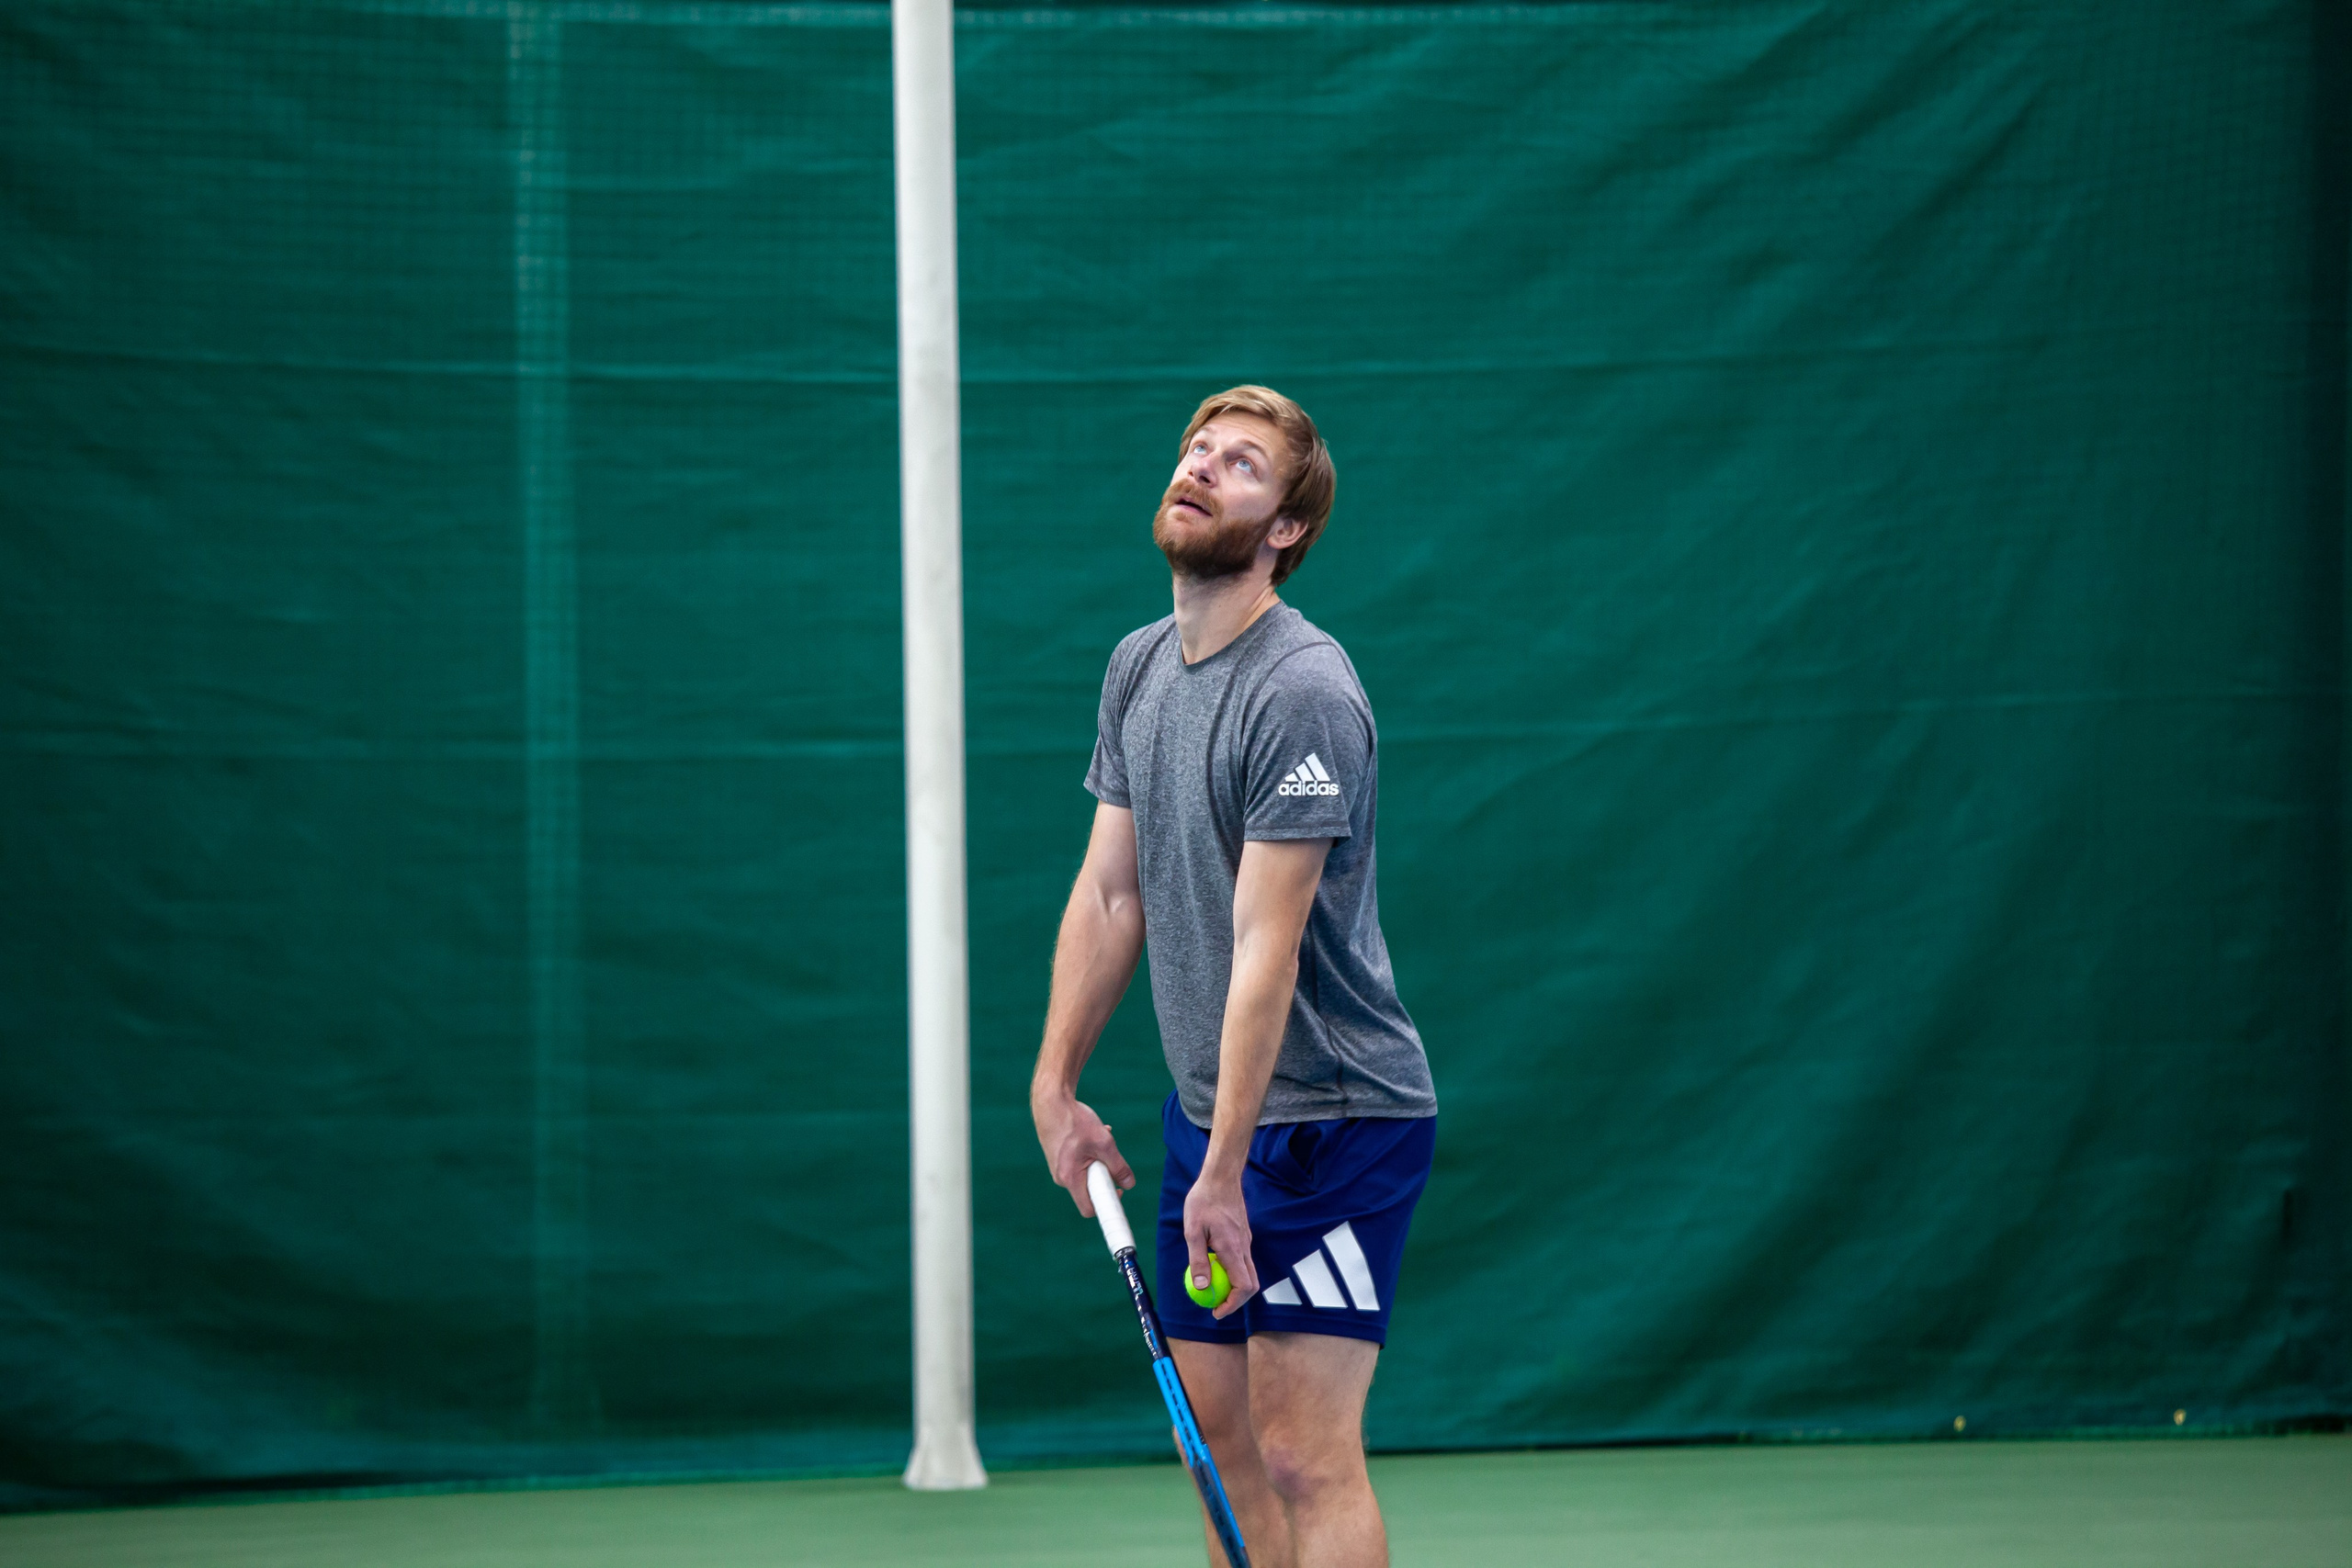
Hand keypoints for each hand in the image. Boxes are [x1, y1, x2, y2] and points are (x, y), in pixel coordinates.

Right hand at [1033, 1091, 1133, 1216]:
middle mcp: (1061, 1177)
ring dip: (1098, 1160)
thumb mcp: (1104, 1143)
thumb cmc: (1075, 1121)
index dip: (1106, 1206)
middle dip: (1104, 1175)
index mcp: (1070, 1178)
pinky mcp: (1059, 1158)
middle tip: (1110, 1157)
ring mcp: (1058, 1168)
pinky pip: (1079, 1164)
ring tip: (1101, 1138)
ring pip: (1086, 1173)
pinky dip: (1090, 1153)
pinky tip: (1093, 1134)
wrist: (1051, 1101)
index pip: (1089, 1208)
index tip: (1119, 1196)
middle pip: (1090, 1189)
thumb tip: (1130, 1183)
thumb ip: (1118, 1166)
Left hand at [1182, 1171, 1258, 1319]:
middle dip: (1235, 1300)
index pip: (1243, 1287)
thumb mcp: (1193, 1231)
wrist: (1221, 1177)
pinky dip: (1232, 1271)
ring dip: (1233, 1285)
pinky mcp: (1243, 1235)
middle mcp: (1244, 1247)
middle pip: (1250, 1284)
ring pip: (1247, 1272)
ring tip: (1211, 1286)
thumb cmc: (1204, 1200)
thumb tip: (1202, 1287)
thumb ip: (1198, 1260)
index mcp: (1233, 1249)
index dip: (1232, 1305)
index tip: (1216, 1311)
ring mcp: (1246, 1241)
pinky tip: (1214, 1263)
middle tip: (1215, 1305)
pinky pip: (1242, 1260)